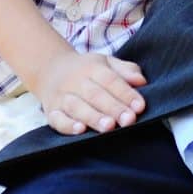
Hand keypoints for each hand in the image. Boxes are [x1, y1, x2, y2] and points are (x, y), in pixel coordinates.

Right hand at [32, 50, 147, 135]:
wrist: (50, 70)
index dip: (126, 94)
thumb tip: (142, 81)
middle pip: (95, 94)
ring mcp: (62, 97)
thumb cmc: (87, 70)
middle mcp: (76, 81)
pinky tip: (80, 130)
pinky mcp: (51, 112)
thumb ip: (126, 70)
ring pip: (77, 107)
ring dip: (93, 117)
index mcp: (93, 68)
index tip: (140, 107)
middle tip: (129, 120)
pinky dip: (67, 125)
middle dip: (113, 108)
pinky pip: (57, 119)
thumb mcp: (107, 63)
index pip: (111, 80)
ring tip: (109, 127)